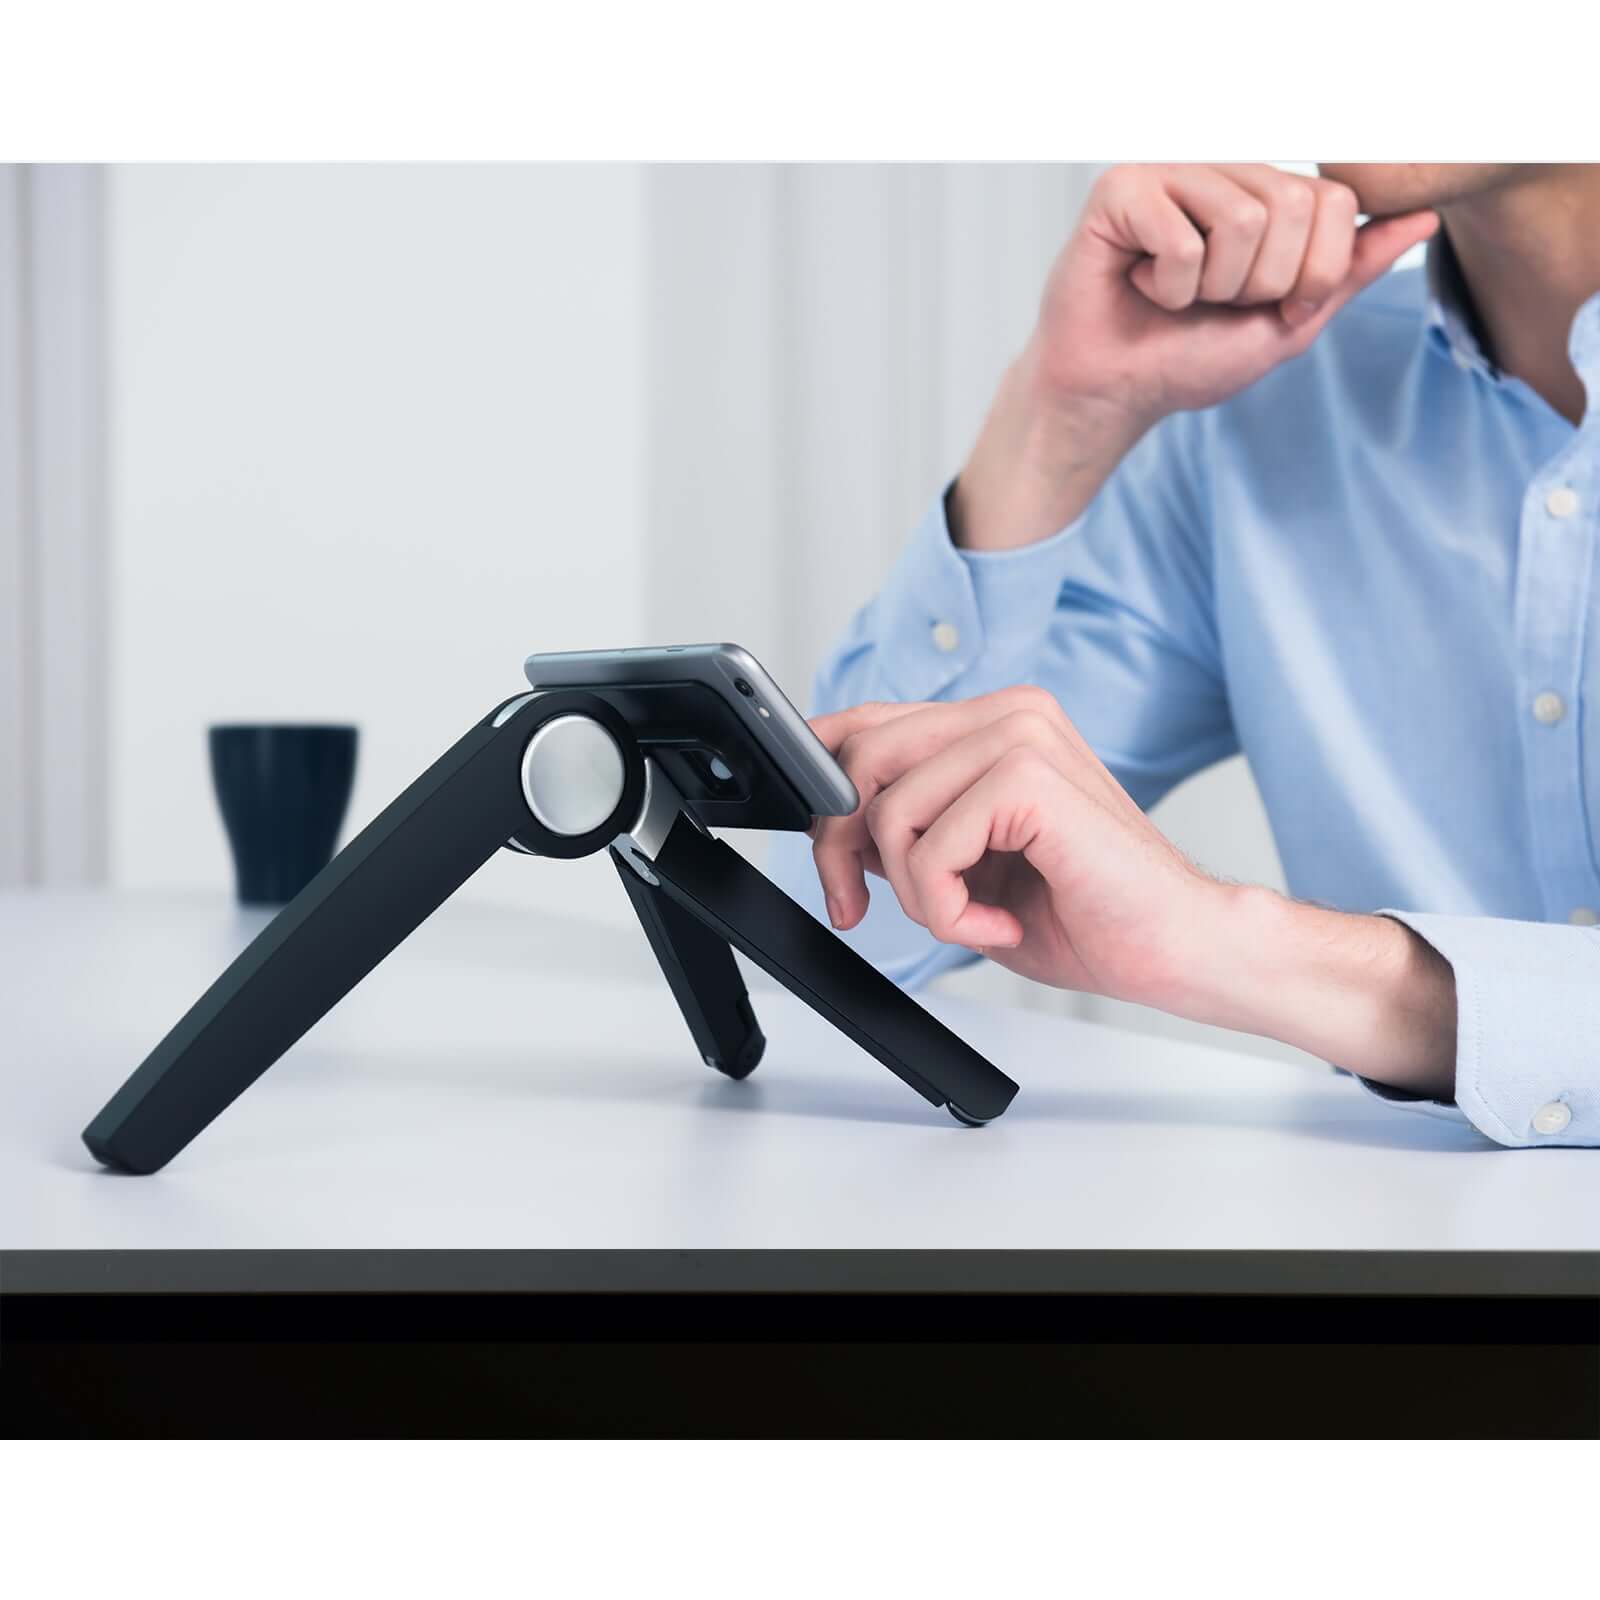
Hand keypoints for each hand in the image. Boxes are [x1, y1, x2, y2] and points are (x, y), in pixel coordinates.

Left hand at [809, 688, 1457, 1094]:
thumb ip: (912, 826)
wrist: (1178, 947)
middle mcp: (1008, 714)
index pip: (869, 725)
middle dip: (841, 849)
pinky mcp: (1029, 777)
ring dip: (915, 892)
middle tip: (859, 908)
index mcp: (995, 723)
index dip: (824, 787)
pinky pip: (929, 850)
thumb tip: (836, 819)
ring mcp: (1020, 736)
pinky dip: (948, 909)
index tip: (829, 861)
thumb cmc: (1087, 912)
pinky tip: (999, 920)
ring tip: (974, 916)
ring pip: (889, 810)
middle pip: (860, 759)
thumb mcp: (969, 863)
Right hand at [953, 165, 1439, 550]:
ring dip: (1207, 288)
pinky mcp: (1123, 190)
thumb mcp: (1289, 324)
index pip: (1335, 201)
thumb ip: (1349, 272)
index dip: (1308, 274)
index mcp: (1265, 195)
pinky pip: (1181, 238)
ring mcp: (1172, 174)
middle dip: (1256, 284)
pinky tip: (1138, 284)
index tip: (1258, 305)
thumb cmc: (1186, 359)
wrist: (1114, 393)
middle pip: (1291, 207)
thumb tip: (1424, 218)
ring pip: (1240, 221)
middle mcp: (1223, 172)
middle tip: (1208, 301)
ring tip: (1171, 293)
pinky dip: (1164, 286)